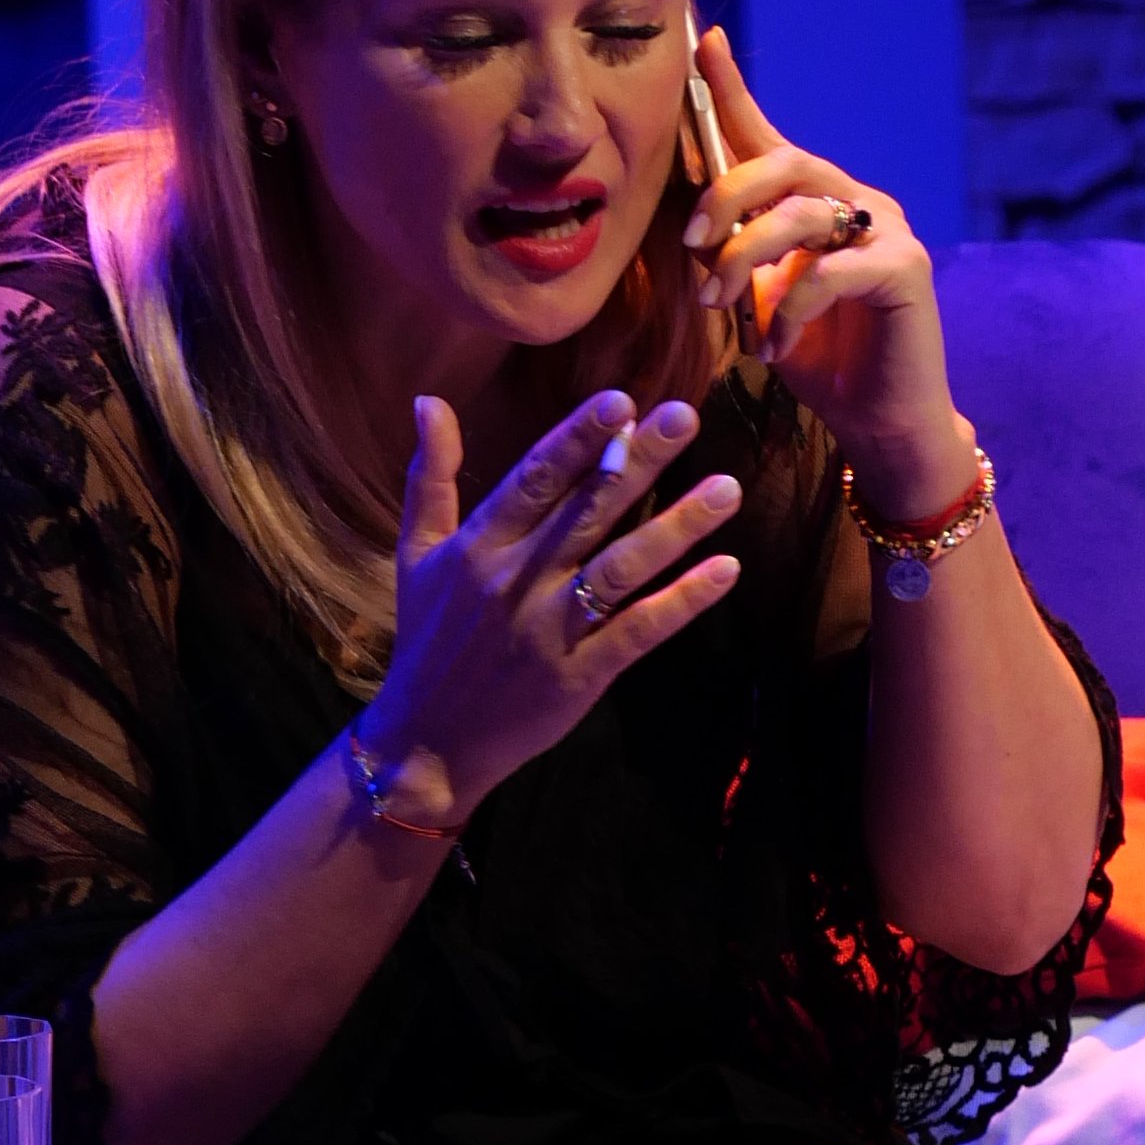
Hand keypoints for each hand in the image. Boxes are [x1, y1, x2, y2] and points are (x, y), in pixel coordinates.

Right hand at [357, 384, 744, 826]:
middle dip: (637, 462)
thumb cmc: (427, 641)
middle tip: (686, 416)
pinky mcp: (579, 676)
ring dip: (676, 527)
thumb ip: (431, 478)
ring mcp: (549, 630)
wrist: (426, 744)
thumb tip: (430, 400)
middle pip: (586, 512)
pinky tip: (725, 570)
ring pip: (620, 568)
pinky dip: (681, 601)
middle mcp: (515, 581)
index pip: (534, 479)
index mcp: (479, 546)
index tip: (621, 400)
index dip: (578, 438)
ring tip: (727, 489)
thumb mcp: (417, 554)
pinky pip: (637, 631)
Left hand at [682, 26, 981, 522]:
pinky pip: (834, 270)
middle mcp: (856, 201)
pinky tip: (775, 347)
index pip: (768, 136)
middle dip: (727, 196)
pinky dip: (793, 309)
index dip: (735, 88)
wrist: (880, 421)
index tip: (703, 39)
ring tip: (719, 305)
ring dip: (747, 259)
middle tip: (691, 241)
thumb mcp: (761, 300)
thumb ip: (737, 255)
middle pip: (785, 164)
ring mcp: (887, 231)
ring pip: (803, 214)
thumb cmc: (817, 359)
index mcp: (815, 202)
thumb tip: (690, 226)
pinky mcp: (907, 269)